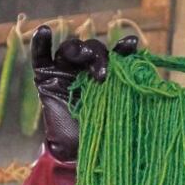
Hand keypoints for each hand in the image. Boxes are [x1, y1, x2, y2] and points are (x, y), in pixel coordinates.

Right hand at [31, 26, 138, 160]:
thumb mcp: (119, 111)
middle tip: (102, 74)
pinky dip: (40, 43)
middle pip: (92, 48)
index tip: (131, 45)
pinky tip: (45, 31)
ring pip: (71, 49)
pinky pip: (40, 56)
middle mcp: (86, 69)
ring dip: (78, 50)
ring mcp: (65, 71)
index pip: (115, 54)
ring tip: (82, 57)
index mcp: (107, 74)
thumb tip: (144, 75)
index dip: (123, 48)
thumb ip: (126, 90)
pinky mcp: (46, 77)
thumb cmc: (102, 134)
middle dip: (98, 56)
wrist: (76, 153)